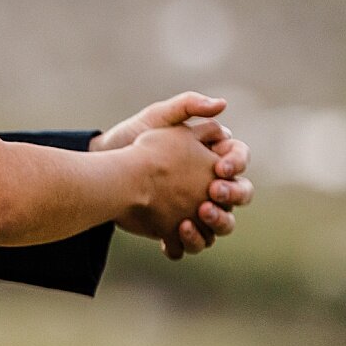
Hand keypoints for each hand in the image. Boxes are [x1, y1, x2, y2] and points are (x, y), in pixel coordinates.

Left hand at [97, 92, 252, 257]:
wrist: (104, 162)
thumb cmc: (133, 135)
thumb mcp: (158, 116)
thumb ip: (189, 105)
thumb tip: (222, 104)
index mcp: (211, 155)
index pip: (239, 158)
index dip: (236, 163)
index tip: (218, 167)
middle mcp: (210, 183)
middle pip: (240, 193)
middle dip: (233, 194)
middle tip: (212, 193)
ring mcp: (197, 208)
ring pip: (224, 222)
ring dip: (219, 222)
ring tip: (198, 215)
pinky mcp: (179, 228)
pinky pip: (196, 241)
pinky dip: (192, 240)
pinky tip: (177, 232)